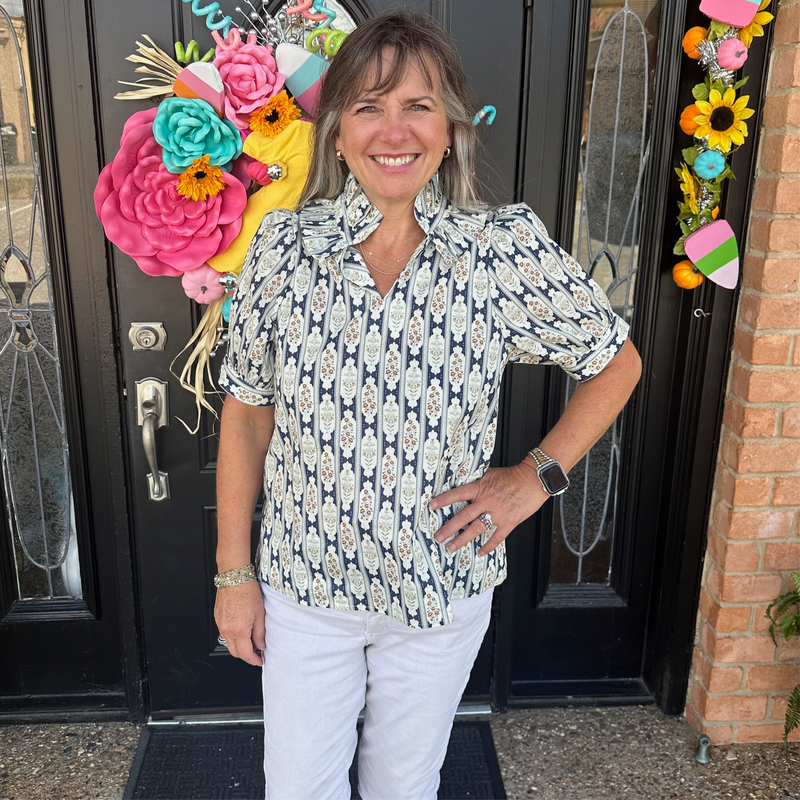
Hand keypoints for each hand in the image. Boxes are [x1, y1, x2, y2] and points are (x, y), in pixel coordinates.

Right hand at [214, 580, 265, 666]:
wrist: (234, 577)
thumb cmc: (247, 591)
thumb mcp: (260, 613)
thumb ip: (260, 633)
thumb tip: (261, 645)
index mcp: (239, 630)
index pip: (245, 654)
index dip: (254, 660)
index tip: (259, 661)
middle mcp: (227, 629)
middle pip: (235, 652)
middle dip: (246, 655)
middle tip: (256, 652)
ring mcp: (220, 624)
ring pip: (228, 643)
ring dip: (239, 646)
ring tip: (250, 639)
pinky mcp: (217, 618)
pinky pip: (224, 633)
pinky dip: (233, 636)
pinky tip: (241, 630)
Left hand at [430, 463, 548, 555]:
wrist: (534, 479)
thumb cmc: (514, 475)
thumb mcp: (491, 474)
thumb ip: (478, 481)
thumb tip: (465, 482)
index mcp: (481, 488)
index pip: (458, 494)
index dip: (444, 500)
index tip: (432, 506)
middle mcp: (486, 501)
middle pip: (463, 517)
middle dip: (449, 528)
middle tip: (438, 537)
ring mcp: (498, 513)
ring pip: (476, 529)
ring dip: (462, 539)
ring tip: (451, 547)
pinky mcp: (509, 522)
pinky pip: (497, 537)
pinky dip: (488, 546)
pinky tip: (480, 552)